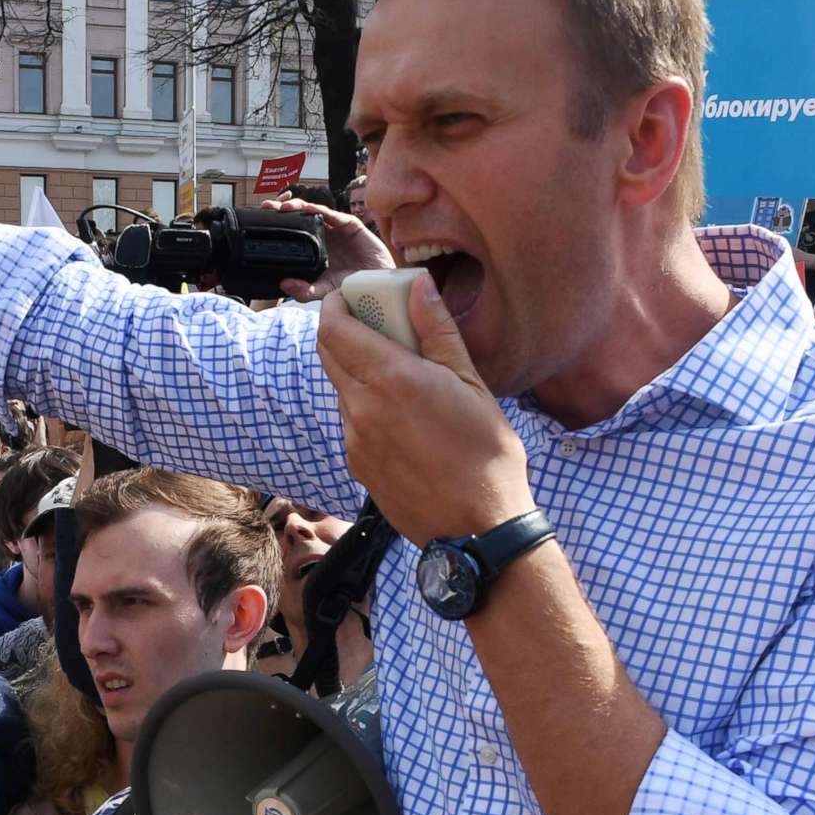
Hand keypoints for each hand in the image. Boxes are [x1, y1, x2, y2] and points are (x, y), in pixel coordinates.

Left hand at [264, 196, 394, 301]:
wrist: (377, 284)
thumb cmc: (350, 286)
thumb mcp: (324, 292)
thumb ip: (305, 291)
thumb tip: (283, 284)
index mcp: (312, 248)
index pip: (290, 232)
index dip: (276, 225)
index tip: (258, 223)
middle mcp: (321, 235)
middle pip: (298, 217)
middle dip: (281, 210)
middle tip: (265, 207)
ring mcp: (334, 228)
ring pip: (312, 212)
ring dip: (297, 206)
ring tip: (284, 207)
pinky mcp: (349, 224)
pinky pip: (332, 214)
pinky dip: (320, 210)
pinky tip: (308, 209)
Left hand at [315, 273, 531, 543]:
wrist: (477, 528)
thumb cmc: (486, 454)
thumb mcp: (471, 383)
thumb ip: (438, 331)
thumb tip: (418, 286)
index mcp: (389, 378)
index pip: (334, 328)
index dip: (336, 305)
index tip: (352, 296)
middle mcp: (361, 407)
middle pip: (328, 355)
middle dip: (344, 331)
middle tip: (376, 324)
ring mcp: (354, 440)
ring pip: (342, 390)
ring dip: (359, 371)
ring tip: (401, 374)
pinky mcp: (358, 466)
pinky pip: (352, 422)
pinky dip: (367, 406)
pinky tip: (404, 416)